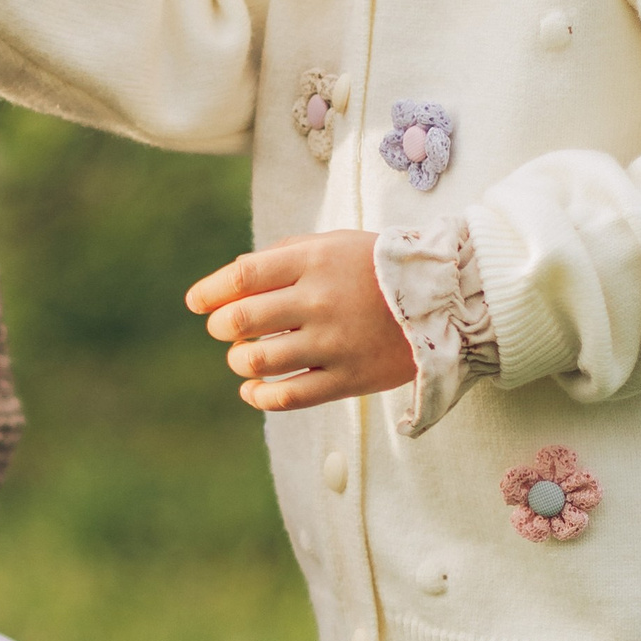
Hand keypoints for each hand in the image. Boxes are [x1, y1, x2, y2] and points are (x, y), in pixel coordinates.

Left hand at [186, 231, 415, 412]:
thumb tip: (234, 273)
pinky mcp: (348, 378)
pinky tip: (253, 390)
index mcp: (314, 261)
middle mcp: (320, 300)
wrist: (444, 299)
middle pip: (242, 320)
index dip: (210, 291)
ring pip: (259, 361)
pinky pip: (289, 397)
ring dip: (240, 361)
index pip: (242, 276)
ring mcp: (334, 342)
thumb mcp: (334, 243)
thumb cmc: (379, 266)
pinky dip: (260, 397)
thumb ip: (285, 255)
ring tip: (244, 357)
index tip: (196, 302)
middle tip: (223, 329)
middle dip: (221, 327)